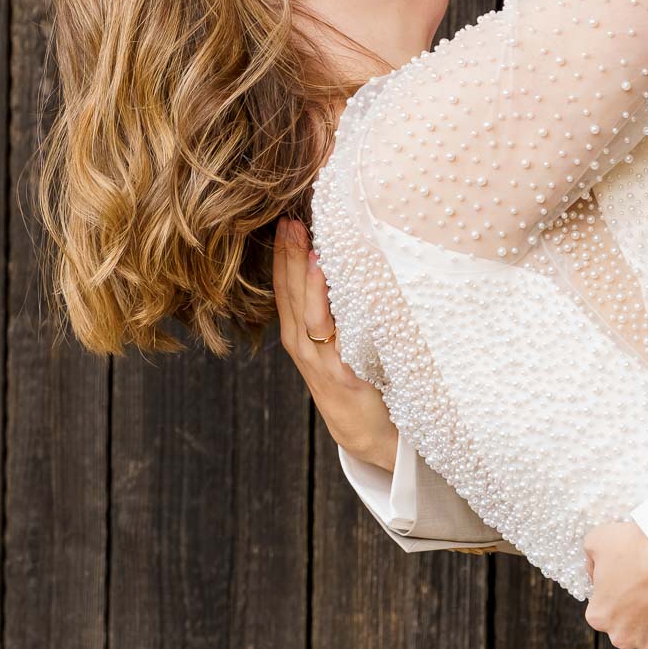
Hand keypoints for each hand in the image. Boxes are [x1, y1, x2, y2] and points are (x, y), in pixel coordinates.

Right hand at [272, 218, 398, 470]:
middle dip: (289, 254)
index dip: (282, 253)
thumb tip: (338, 258)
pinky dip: (329, 310)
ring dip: (306, 277)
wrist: (366, 430)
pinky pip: (333, 336)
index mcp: (298, 331)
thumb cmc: (354, 376)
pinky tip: (333, 288)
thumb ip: (331, 305)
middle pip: (290, 291)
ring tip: (309, 245)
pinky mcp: (341, 373)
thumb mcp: (334, 338)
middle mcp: (302, 343)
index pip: (283, 285)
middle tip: (290, 218)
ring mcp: (319, 358)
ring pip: (306, 311)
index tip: (285, 218)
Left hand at [583, 521, 647, 648]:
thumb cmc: (639, 548)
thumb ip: (590, 559)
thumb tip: (593, 572)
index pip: (599, 609)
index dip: (612, 591)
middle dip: (632, 609)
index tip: (625, 578)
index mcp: (599, 615)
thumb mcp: (599, 539)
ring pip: (646, 639)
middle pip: (622, 625)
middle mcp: (620, 636)